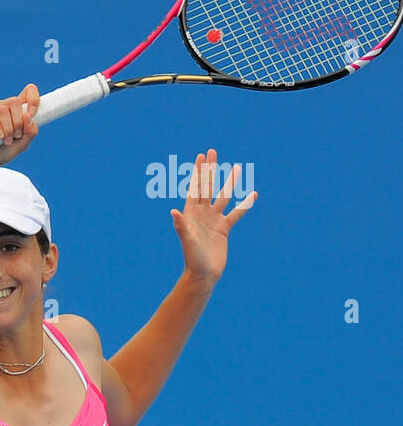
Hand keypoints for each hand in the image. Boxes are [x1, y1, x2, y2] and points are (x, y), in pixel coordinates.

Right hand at [0, 83, 39, 168]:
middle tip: (15, 136)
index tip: (32, 114)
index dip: (33, 99)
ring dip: (7, 128)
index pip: (28, 92)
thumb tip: (28, 116)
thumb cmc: (1, 153)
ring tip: (5, 140)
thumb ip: (30, 132)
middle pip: (15, 102)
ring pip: (2, 109)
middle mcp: (2, 106)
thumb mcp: (22, 144)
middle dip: (18, 122)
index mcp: (16, 110)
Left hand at [172, 149, 256, 283]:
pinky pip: (237, 213)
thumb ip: (181, 225)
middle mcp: (202, 213)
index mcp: (191, 213)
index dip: (197, 172)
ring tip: (238, 167)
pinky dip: (245, 204)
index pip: (195, 187)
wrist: (203, 274)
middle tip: (212, 151)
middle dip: (210, 169)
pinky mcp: (224, 228)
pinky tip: (253, 194)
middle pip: (207, 186)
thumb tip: (173, 211)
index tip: (200, 156)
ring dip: (230, 182)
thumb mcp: (187, 240)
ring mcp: (214, 219)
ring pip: (224, 196)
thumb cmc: (192, 258)